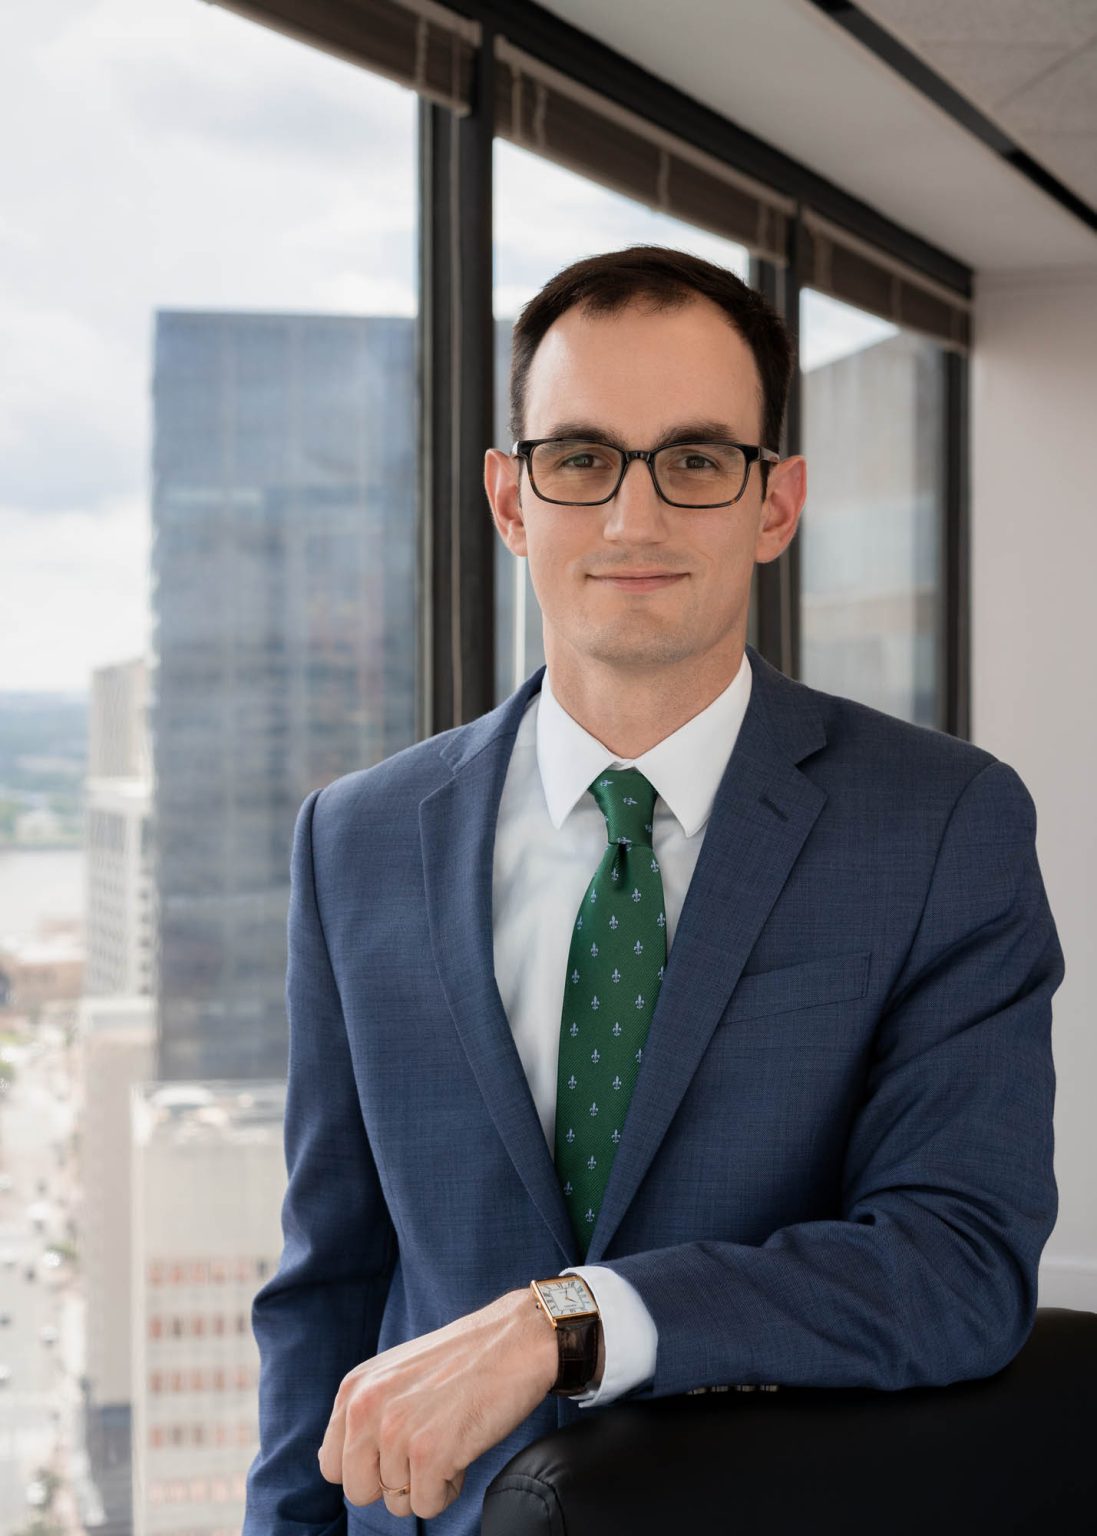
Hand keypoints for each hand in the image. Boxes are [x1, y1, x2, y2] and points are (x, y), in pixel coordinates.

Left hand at [316, 1287, 559, 1519]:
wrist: (516, 1340)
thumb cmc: (463, 1360)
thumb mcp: (395, 1374)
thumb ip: (365, 1412)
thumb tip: (336, 1462)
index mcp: (353, 1389)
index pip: (332, 1465)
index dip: (369, 1468)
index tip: (400, 1448)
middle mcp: (365, 1409)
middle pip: (359, 1492)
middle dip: (394, 1482)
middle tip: (428, 1446)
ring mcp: (395, 1432)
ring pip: (397, 1502)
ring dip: (428, 1481)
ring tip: (451, 1436)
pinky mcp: (428, 1454)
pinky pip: (428, 1506)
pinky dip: (450, 1487)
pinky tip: (464, 1447)